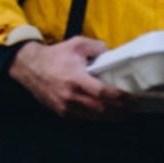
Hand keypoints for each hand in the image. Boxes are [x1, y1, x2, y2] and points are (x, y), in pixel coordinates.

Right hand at [10, 37, 129, 119]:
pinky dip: (98, 117)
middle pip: (101, 109)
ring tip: (125, 114)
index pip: (103, 92)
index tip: (132, 98)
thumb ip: (98, 48)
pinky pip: (84, 118)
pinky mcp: (62, 112)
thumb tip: (114, 55)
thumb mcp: (78, 44)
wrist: (30, 67)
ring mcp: (66, 107)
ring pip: (94, 117)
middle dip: (120, 110)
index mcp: (76, 79)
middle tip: (134, 108)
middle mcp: (71, 96)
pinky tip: (108, 115)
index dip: (120, 97)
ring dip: (111, 117)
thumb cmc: (56, 55)